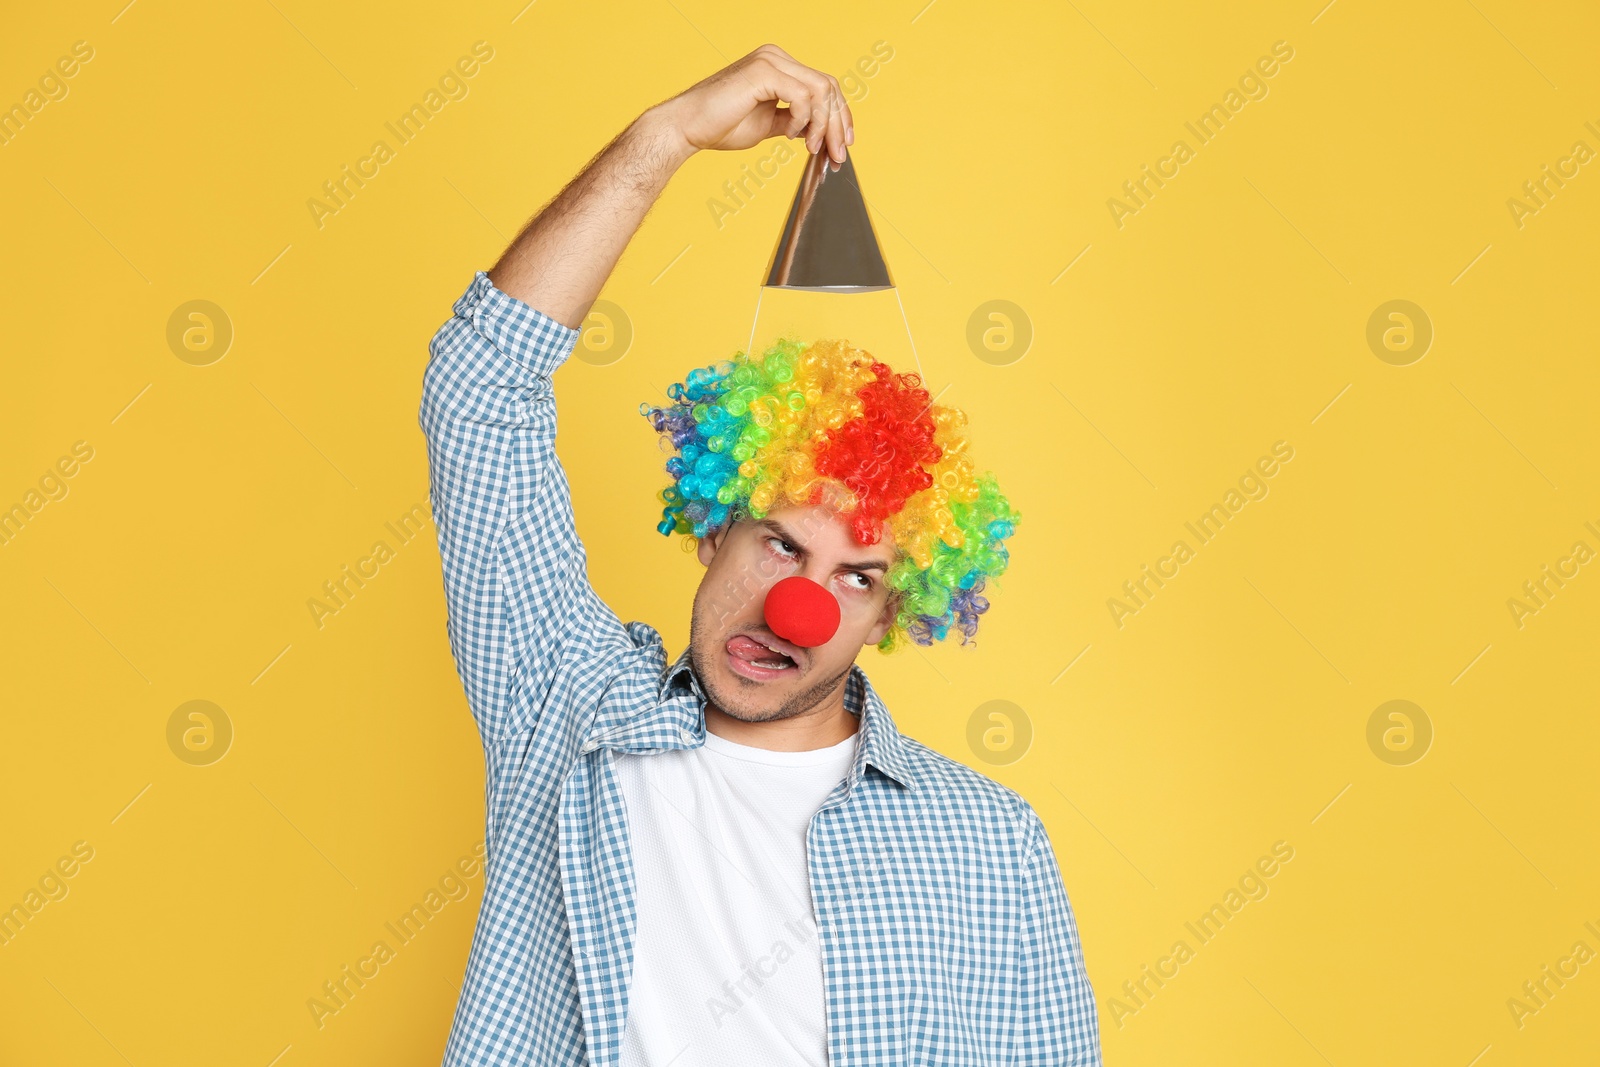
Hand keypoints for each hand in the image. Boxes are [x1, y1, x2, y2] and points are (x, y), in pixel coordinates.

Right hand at [654, 44, 853, 164]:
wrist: (687, 127)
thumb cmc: (720, 126)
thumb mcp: (768, 125)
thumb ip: (794, 122)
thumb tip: (817, 132)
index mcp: (778, 65)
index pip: (824, 85)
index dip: (839, 115)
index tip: (843, 144)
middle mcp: (776, 57)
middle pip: (828, 86)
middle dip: (837, 124)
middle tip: (836, 155)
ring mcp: (770, 61)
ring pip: (821, 90)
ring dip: (823, 124)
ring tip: (812, 148)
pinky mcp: (763, 72)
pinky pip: (803, 96)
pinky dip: (803, 120)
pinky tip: (790, 135)